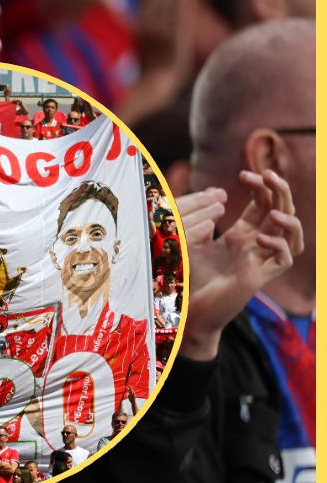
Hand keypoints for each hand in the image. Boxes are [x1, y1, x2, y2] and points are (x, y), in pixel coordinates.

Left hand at [178, 171, 302, 359]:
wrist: (189, 309)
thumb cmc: (189, 277)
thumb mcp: (192, 242)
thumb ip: (202, 222)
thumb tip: (217, 201)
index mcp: (242, 234)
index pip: (262, 204)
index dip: (260, 186)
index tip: (245, 173)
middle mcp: (256, 245)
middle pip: (281, 211)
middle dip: (279, 191)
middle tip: (267, 175)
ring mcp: (261, 260)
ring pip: (293, 234)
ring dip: (288, 219)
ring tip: (272, 210)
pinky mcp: (261, 277)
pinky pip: (285, 258)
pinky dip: (278, 244)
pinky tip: (260, 237)